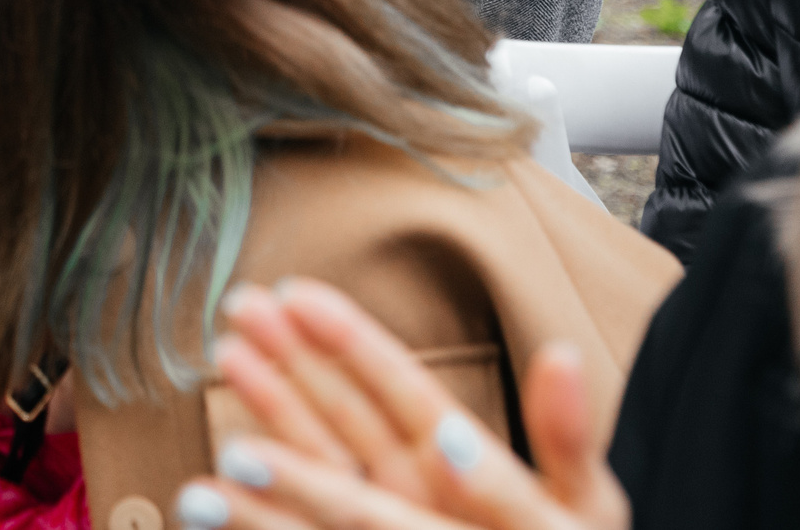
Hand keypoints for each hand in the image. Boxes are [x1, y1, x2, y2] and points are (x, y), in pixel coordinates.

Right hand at [184, 280, 625, 529]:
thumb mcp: (583, 507)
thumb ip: (565, 439)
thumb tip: (562, 356)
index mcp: (459, 458)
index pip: (396, 385)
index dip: (347, 337)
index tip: (296, 292)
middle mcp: (407, 484)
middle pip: (338, 410)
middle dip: (289, 356)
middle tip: (241, 307)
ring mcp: (377, 520)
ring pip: (311, 460)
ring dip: (268, 411)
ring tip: (228, 360)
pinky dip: (255, 512)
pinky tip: (216, 482)